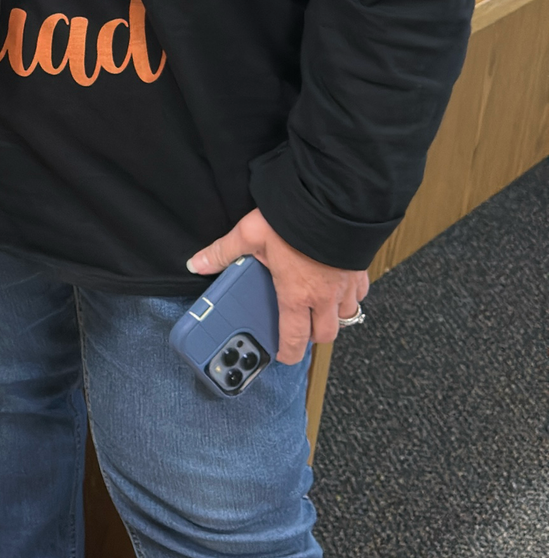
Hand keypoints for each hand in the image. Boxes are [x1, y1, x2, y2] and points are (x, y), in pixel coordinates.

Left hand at [187, 208, 369, 367]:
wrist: (332, 201)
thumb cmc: (293, 220)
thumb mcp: (250, 234)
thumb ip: (223, 252)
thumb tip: (198, 263)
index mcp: (296, 295)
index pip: (295, 338)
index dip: (289, 353)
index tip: (283, 355)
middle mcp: (324, 297)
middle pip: (325, 335)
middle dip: (312, 337)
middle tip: (298, 329)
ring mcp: (346, 285)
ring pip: (346, 316)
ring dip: (333, 317)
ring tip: (318, 308)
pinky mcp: (360, 270)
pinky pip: (360, 294)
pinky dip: (350, 296)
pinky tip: (338, 286)